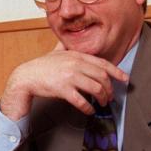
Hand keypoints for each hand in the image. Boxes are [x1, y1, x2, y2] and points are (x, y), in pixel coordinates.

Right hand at [0, 42, 127, 119]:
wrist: (26, 76)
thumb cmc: (41, 66)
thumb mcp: (55, 52)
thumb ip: (65, 46)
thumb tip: (68, 40)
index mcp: (76, 55)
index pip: (102, 63)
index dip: (116, 72)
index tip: (124, 79)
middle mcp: (75, 64)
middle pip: (102, 77)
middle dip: (109, 89)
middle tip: (110, 96)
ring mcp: (69, 77)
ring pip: (95, 89)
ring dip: (102, 98)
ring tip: (102, 103)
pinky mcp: (63, 90)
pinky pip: (81, 101)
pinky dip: (88, 107)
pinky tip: (90, 110)